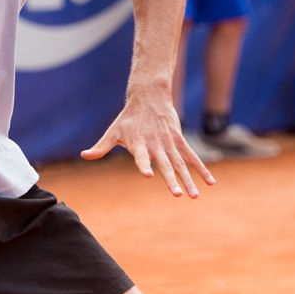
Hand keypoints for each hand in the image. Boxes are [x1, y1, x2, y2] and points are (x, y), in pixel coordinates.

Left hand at [80, 92, 215, 198]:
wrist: (149, 96)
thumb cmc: (128, 118)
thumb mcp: (112, 132)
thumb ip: (101, 147)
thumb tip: (84, 156)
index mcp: (138, 144)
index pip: (141, 156)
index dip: (143, 164)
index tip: (147, 174)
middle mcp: (155, 145)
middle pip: (165, 165)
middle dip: (171, 180)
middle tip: (178, 195)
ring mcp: (169, 143)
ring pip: (181, 164)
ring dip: (189, 180)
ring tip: (194, 196)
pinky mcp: (179, 140)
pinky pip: (192, 157)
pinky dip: (201, 169)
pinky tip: (210, 182)